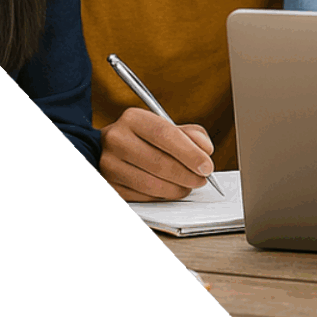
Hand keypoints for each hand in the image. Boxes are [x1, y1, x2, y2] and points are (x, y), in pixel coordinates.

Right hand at [100, 107, 214, 200]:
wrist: (112, 150)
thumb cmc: (146, 138)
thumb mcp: (166, 127)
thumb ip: (190, 135)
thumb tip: (206, 151)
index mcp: (133, 118)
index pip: (164, 134)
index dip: (189, 152)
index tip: (207, 165)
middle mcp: (116, 139)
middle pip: (158, 162)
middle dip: (187, 175)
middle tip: (202, 179)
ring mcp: (109, 164)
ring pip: (151, 184)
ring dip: (177, 189)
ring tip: (188, 186)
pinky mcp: (109, 186)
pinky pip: (142, 197)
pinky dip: (162, 197)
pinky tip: (170, 190)